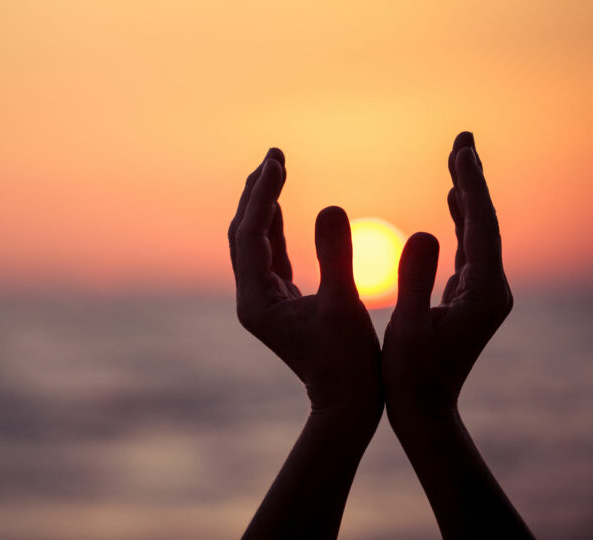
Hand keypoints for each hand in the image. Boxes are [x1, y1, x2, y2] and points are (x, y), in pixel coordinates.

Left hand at [228, 148, 380, 417]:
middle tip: (273, 155)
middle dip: (257, 193)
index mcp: (256, 301)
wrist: (348, 405)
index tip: (277, 161)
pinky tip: (281, 208)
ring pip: (254, 243)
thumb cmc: (349, 363)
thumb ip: (337, 256)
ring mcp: (263, 301)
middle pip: (243, 234)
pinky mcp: (279, 302)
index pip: (250, 236)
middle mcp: (252, 299)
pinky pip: (270, 256)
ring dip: (264, 207)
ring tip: (274, 168)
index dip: (263, 196)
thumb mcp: (344, 306)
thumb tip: (330, 205)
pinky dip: (276, 229)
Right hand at [383, 131, 512, 422]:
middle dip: (472, 180)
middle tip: (463, 140)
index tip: (461, 150)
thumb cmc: (411, 378)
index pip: (482, 227)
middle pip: (486, 223)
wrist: (425, 413)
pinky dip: (462, 221)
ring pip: (479, 234)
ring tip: (457, 161)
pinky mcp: (471, 298)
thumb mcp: (409, 329)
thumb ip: (416, 280)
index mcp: (484, 294)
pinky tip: (454, 204)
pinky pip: (470, 249)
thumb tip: (426, 231)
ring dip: (467, 196)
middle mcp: (492, 290)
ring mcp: (484, 294)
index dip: (471, 185)